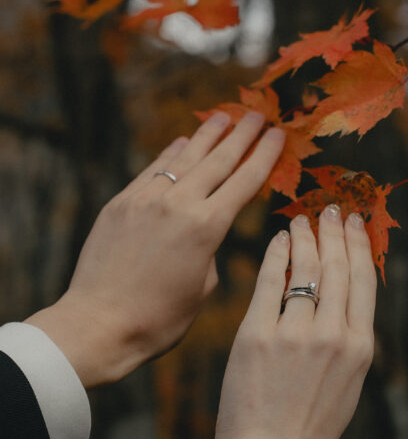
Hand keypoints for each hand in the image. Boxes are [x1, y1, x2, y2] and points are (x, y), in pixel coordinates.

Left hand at [26, 111, 284, 386]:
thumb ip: (211, 246)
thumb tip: (205, 222)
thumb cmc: (159, 318)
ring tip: (223, 117)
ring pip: (184, 157)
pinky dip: (172, 154)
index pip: (245, 180)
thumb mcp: (204, 286)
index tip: (278, 134)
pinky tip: (182, 143)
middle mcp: (178, 204)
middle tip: (258, 115)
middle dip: (242, 135)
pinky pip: (153, 169)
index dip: (265, 154)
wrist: (98, 324)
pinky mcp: (121, 203)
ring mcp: (146, 199)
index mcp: (207, 227)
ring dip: (207, 135)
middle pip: (219, 159)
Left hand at [215, 204, 376, 438]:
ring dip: (305, 238)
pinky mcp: (258, 337)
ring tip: (301, 221)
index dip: (358, 245)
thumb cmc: (308, 432)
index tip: (355, 223)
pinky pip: (270, 284)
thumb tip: (343, 303)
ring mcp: (295, 335)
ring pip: (305, 269)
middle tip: (330, 209)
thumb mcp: (346, 386)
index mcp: (360, 347)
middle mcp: (333, 335)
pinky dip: (276, 256)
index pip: (364, 280)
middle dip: (334, 232)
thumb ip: (347, 343)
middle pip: (337, 267)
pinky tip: (278, 241)